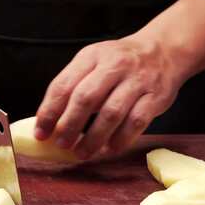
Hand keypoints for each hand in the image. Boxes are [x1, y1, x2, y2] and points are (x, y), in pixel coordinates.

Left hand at [35, 37, 184, 158]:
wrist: (163, 51)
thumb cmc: (120, 63)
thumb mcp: (93, 63)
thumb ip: (73, 87)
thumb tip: (49, 123)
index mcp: (92, 56)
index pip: (64, 85)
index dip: (49, 112)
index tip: (41, 133)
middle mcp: (114, 65)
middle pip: (86, 98)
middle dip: (69, 126)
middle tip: (61, 144)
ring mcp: (137, 81)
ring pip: (111, 114)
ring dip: (93, 138)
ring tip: (81, 153)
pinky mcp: (155, 97)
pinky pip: (135, 123)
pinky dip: (119, 140)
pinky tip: (108, 150)